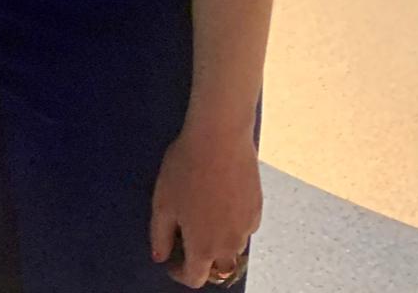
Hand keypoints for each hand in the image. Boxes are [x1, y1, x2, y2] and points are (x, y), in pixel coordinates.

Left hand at [149, 120, 260, 287]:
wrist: (219, 138)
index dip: (180, 272)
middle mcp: (229, 245)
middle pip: (217, 269)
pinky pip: (244, 228)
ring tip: (204, 216)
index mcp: (203, 247)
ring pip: (232, 249)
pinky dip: (232, 225)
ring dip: (218, 244)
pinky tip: (220, 201)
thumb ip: (160, 235)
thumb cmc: (186, 168)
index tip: (172, 260)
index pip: (194, 278)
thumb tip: (161, 256)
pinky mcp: (257, 210)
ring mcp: (246, 229)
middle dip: (202, 261)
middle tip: (188, 239)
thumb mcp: (162, 202)